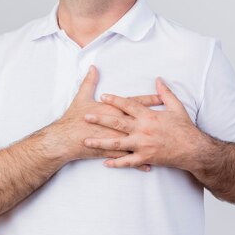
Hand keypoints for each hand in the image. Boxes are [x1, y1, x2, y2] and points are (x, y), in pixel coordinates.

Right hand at [45, 66, 160, 170]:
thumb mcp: (82, 97)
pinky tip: (149, 166)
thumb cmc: (73, 118)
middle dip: (155, 120)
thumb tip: (94, 67)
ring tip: (164, 146)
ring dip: (150, 144)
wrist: (65, 139)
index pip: (134, 103)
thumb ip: (89, 81)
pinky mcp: (111, 152)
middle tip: (169, 119)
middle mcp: (117, 125)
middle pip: (140, 121)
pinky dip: (138, 163)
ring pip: (137, 142)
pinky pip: (127, 159)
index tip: (161, 98)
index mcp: (113, 110)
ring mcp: (115, 140)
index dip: (149, 100)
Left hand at [83, 77, 207, 170]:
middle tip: (85, 116)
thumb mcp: (177, 107)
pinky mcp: (146, 158)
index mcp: (149, 116)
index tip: (102, 95)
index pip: (128, 105)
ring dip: (101, 143)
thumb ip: (165, 93)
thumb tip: (158, 79)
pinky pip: (128, 162)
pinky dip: (116, 163)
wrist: (194, 150)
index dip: (114, 100)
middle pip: (117, 123)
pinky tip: (104, 162)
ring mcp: (143, 145)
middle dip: (100, 119)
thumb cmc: (185, 128)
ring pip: (117, 144)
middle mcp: (143, 130)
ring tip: (86, 141)